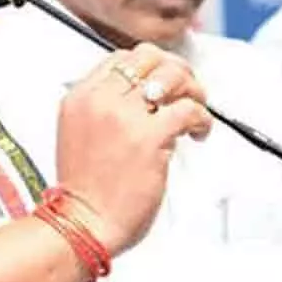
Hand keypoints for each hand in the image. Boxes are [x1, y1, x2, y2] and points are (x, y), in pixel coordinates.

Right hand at [55, 43, 211, 255]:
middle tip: (187, 88)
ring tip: (196, 107)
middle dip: (174, 68)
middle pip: (148, 58)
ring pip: (171, 76)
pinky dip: (202, 118)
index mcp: (81, 97)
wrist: (83, 223)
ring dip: (192, 89)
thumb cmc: (85, 191)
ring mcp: (125, 115)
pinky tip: (199, 132)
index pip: (120, 58)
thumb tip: (141, 101)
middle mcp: (101, 100)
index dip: (149, 65)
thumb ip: (103, 111)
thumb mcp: (78, 135)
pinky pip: (188, 110)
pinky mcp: (150, 136)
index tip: (163, 80)